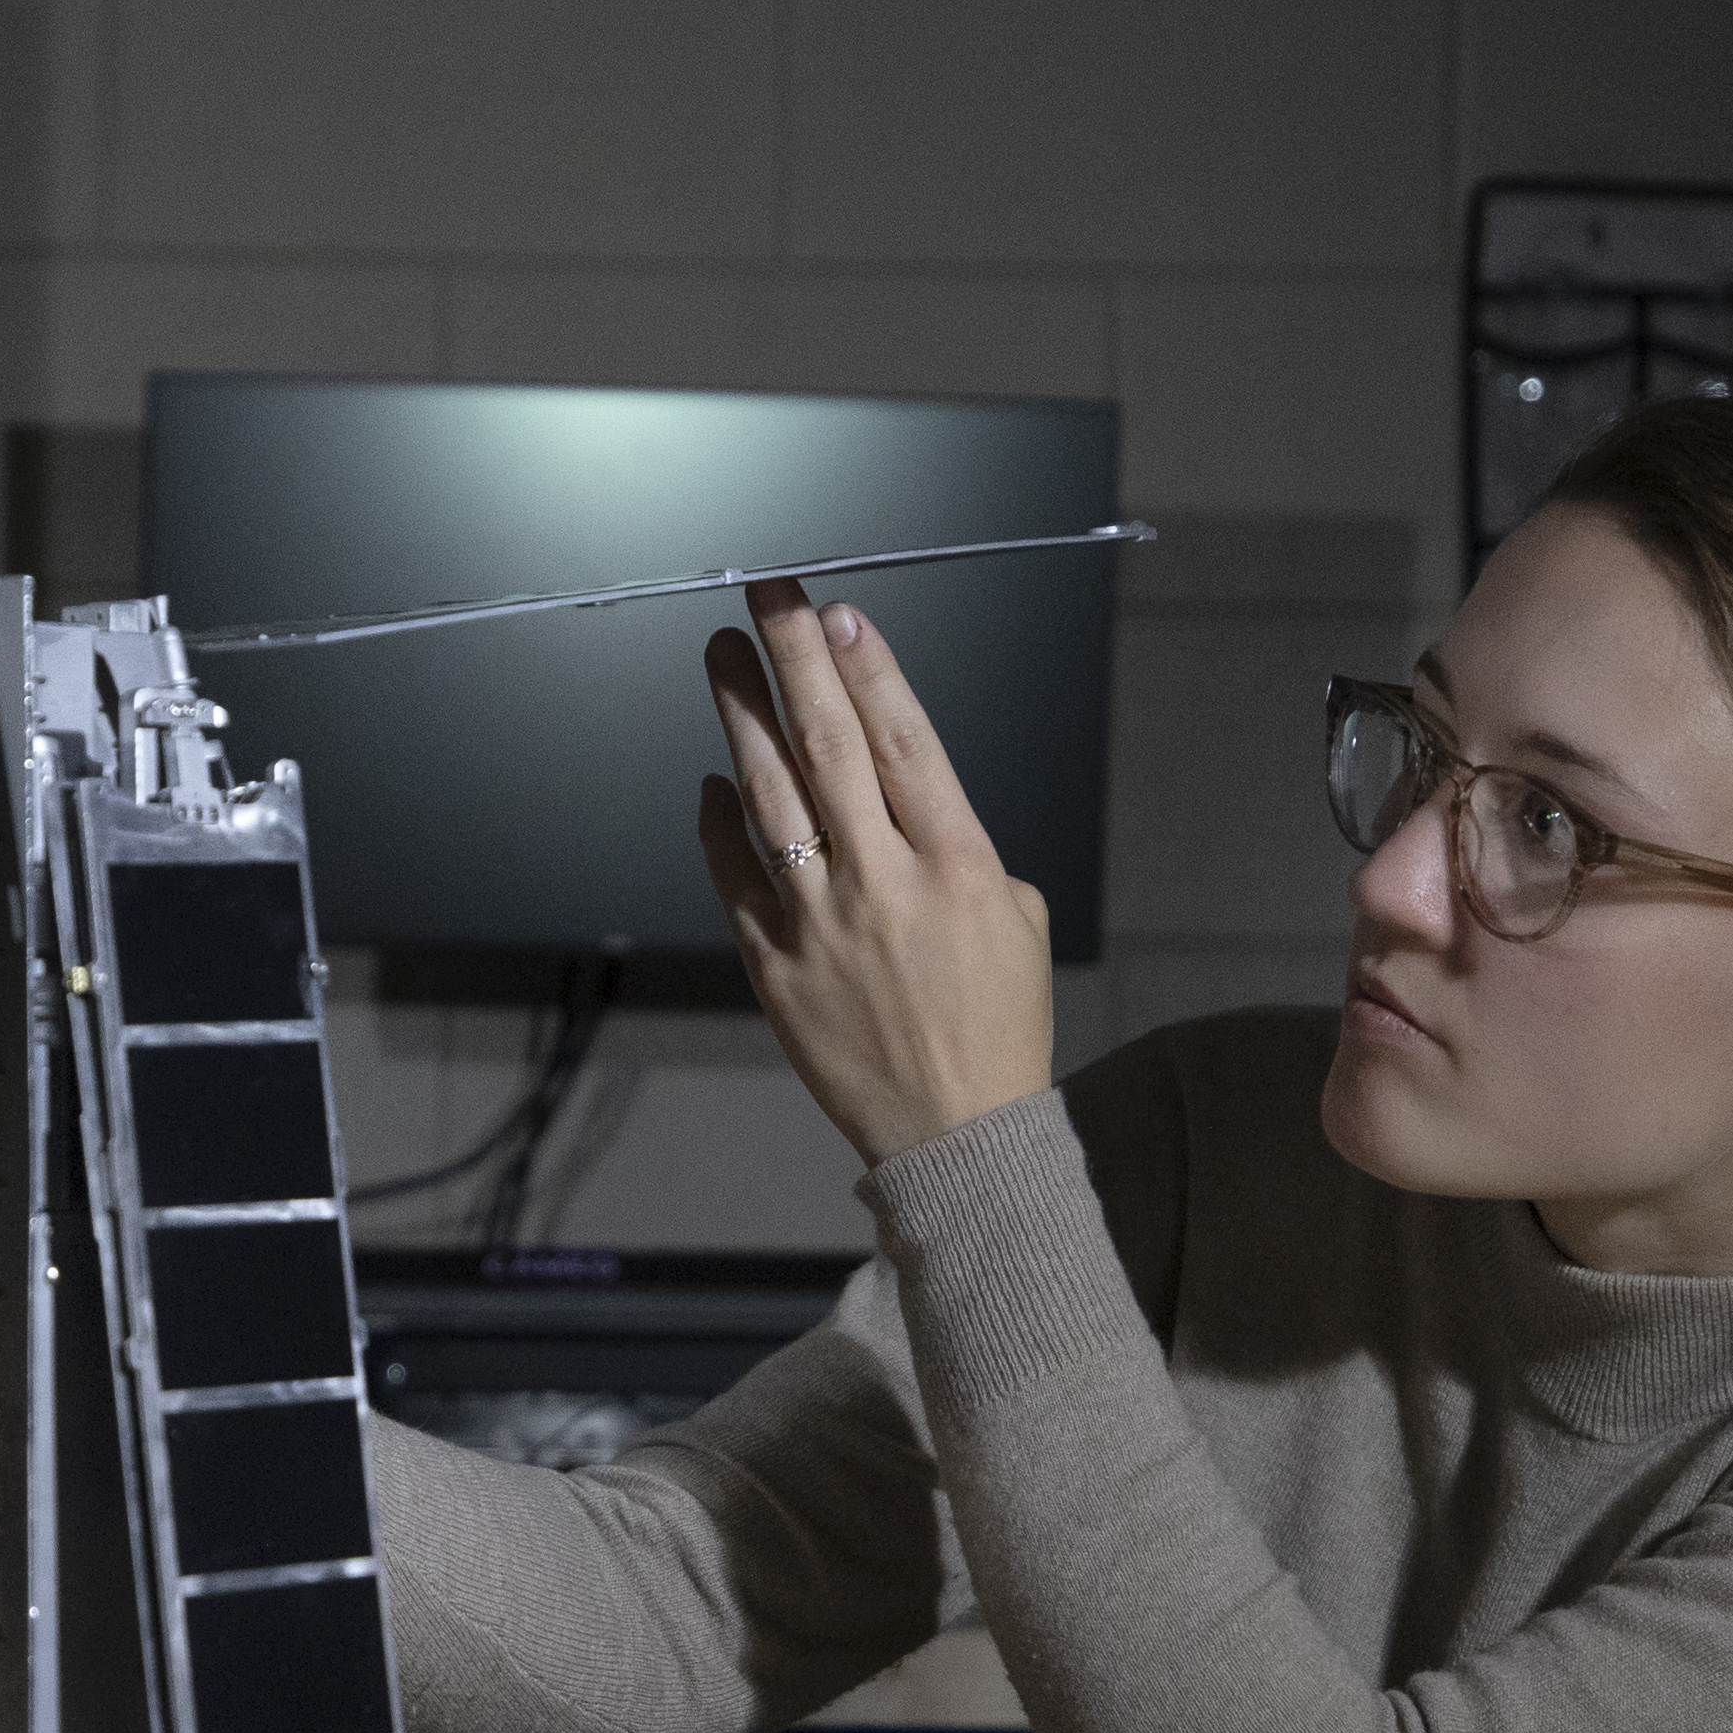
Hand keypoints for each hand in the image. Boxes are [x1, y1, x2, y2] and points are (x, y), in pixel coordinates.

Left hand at [699, 581, 1057, 1166]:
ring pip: (768, 796)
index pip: (903, 743)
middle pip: (827, 748)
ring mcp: (819, 924)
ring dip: (742, 716)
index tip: (837, 613)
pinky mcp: (772, 965)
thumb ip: (960, 847)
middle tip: (768, 597)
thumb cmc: (996, 1025)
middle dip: (793, 661)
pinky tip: (714, 777)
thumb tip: (901, 801)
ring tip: (722, 657)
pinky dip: (719, 820)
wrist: (955, 1135)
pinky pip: (734, 874)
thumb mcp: (1019, 919)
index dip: (867, 671)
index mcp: (958, 866)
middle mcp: (884, 885)